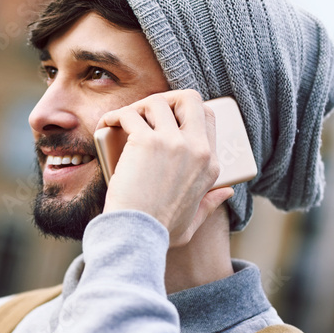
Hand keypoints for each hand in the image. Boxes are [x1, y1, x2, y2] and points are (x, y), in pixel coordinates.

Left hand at [97, 90, 233, 246]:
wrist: (137, 234)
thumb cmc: (159, 232)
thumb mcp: (193, 222)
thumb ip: (210, 205)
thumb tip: (226, 193)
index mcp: (210, 166)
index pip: (208, 119)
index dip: (186, 112)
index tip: (166, 118)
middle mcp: (198, 149)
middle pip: (190, 99)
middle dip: (168, 98)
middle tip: (147, 110)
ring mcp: (174, 142)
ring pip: (158, 101)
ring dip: (138, 107)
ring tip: (124, 119)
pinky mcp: (146, 141)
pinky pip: (130, 114)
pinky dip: (115, 115)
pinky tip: (107, 123)